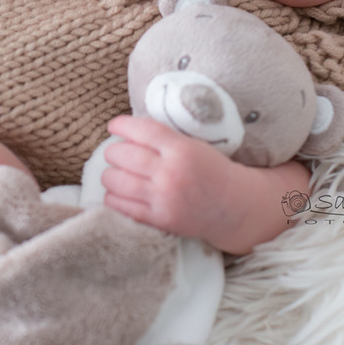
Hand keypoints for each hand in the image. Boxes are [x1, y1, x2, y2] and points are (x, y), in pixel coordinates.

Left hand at [100, 115, 243, 243]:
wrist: (234, 206)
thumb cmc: (212, 170)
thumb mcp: (193, 145)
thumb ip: (163, 138)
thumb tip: (127, 132)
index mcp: (181, 149)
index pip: (141, 130)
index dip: (121, 125)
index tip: (114, 126)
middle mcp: (170, 173)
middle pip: (123, 155)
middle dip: (113, 151)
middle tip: (116, 153)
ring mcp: (163, 198)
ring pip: (117, 181)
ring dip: (110, 175)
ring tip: (114, 173)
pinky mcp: (159, 219)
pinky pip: (122, 207)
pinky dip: (112, 198)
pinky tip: (116, 193)